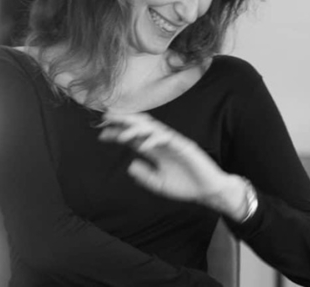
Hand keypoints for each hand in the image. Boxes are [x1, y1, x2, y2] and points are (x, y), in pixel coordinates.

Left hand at [98, 112, 244, 213]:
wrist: (208, 191)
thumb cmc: (186, 186)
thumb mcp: (159, 184)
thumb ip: (145, 175)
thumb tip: (130, 166)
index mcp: (156, 150)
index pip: (133, 137)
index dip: (117, 133)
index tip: (101, 134)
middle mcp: (163, 143)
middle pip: (140, 127)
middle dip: (123, 121)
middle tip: (106, 118)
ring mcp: (174, 142)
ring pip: (152, 129)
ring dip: (136, 128)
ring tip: (120, 133)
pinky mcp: (184, 146)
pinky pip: (167, 139)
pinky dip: (154, 140)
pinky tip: (142, 145)